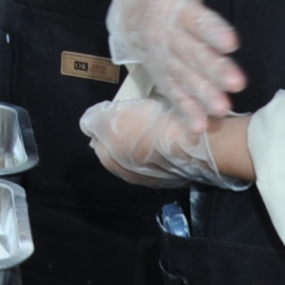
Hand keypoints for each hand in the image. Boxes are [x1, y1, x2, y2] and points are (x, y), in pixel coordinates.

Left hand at [81, 91, 253, 190]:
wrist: (196, 142)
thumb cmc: (151, 130)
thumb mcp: (111, 119)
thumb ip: (93, 120)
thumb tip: (88, 122)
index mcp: (113, 163)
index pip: (99, 141)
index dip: (105, 122)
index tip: (114, 109)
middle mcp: (135, 175)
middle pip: (124, 145)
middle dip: (127, 129)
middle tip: (137, 111)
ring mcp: (160, 174)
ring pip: (148, 148)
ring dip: (150, 133)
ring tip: (158, 115)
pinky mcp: (182, 169)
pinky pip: (170, 149)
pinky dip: (170, 138)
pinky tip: (175, 125)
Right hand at [105, 0, 244, 122]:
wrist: (126, 12)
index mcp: (177, 10)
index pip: (196, 20)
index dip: (213, 31)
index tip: (232, 42)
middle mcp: (170, 38)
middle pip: (193, 54)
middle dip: (213, 69)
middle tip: (236, 83)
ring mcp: (166, 60)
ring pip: (185, 78)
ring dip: (202, 94)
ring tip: (222, 108)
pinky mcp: (163, 76)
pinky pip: (174, 94)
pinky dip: (186, 110)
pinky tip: (199, 126)